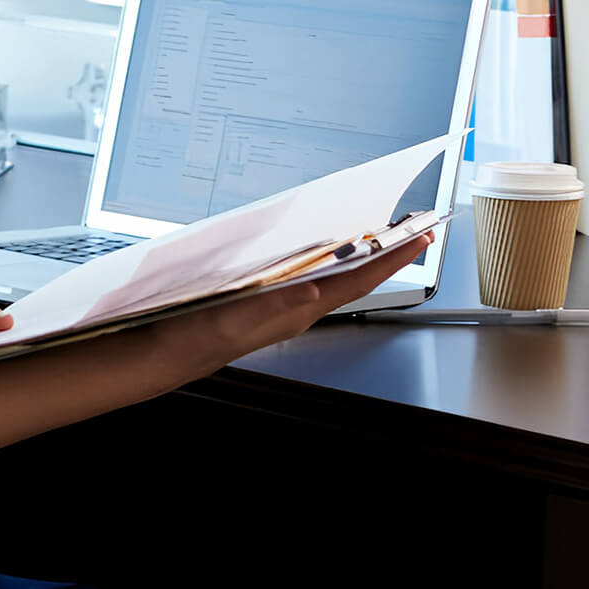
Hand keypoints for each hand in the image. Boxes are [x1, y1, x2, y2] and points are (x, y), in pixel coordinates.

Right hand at [146, 232, 434, 381]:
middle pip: (355, 279)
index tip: (419, 239)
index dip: (391, 261)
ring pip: (337, 280)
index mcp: (297, 311)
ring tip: (383, 237)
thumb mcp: (234, 318)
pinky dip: (330, 262)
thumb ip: (275, 304)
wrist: (170, 356)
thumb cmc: (197, 338)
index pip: (357, 283)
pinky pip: (313, 279)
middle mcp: (299, 310)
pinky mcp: (270, 304)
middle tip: (414, 231)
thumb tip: (312, 288)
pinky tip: (328, 252)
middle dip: (387, 256)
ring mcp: (286, 308)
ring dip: (362, 258)